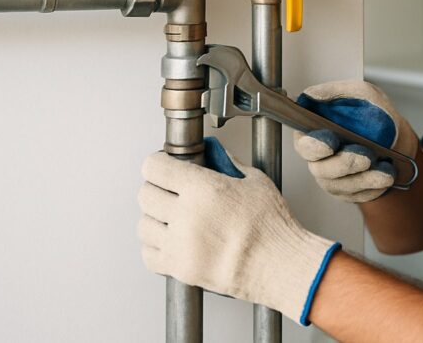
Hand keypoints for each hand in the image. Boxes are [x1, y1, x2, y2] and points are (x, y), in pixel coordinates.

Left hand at [138, 139, 339, 325]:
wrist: (279, 265)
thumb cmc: (272, 228)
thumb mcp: (255, 181)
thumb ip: (229, 164)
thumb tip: (215, 154)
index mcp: (203, 188)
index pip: (154, 168)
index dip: (157, 163)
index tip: (162, 165)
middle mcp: (186, 215)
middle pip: (145, 194)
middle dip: (156, 188)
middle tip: (168, 189)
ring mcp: (180, 244)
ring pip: (143, 225)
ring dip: (154, 218)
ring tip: (170, 216)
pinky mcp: (180, 269)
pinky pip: (148, 254)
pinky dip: (155, 246)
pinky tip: (170, 240)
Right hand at [294, 81, 418, 202]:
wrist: (397, 138)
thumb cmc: (374, 114)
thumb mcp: (361, 94)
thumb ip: (336, 92)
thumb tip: (312, 95)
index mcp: (315, 134)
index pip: (304, 145)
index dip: (314, 146)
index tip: (331, 143)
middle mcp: (320, 160)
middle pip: (322, 170)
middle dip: (345, 163)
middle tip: (366, 156)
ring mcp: (334, 179)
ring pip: (342, 185)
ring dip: (365, 177)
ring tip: (385, 169)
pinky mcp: (350, 193)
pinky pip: (359, 194)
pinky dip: (375, 186)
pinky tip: (387, 176)